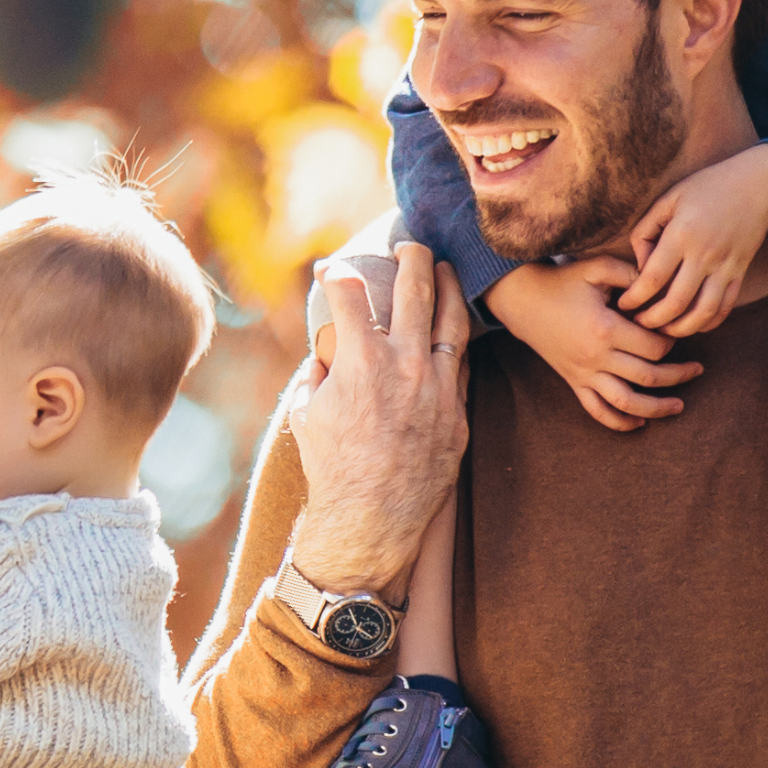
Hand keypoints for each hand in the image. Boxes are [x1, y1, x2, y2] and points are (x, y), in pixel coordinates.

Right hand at [282, 245, 469, 596]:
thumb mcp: (306, 411)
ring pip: (452, 319)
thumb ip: (321, 371)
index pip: (348, 293)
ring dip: (449, 286)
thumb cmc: (329, 468)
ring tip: (446, 268)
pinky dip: (454, 341)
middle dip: (410, 257)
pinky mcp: (458, 414)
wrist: (368, 522)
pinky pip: (461, 365)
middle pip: (414, 288)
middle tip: (409, 245)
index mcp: (359, 360)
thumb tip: (328, 350)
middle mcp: (404, 364)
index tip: (331, 271)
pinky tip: (452, 329)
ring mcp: (437, 388)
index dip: (335, 274)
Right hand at [488, 260, 702, 432]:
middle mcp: (595, 357)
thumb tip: (662, 284)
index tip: (676, 331)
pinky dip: (619, 422)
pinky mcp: (574, 382)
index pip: (654, 346)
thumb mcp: (597, 268)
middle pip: (648, 376)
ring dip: (656, 408)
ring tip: (679, 406)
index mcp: (605, 329)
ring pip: (626, 403)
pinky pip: (597, 411)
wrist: (524, 301)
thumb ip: (631, 274)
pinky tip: (639, 422)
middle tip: (698, 370)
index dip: (672, 341)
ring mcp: (584, 374)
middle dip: (678, 375)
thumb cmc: (563, 282)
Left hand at [619, 145, 767, 333]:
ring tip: (664, 330)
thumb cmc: (706, 189)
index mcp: (682, 235)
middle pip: (676, 303)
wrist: (757, 186)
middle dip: (653, 320)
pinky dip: (708, 323)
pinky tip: (692, 324)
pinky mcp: (740, 273)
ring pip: (703, 312)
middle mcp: (705, 254)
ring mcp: (726, 266)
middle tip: (639, 323)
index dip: (634, 298)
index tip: (623, 304)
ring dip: (681, 329)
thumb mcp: (669, 199)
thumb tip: (639, 266)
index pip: (653, 278)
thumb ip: (646, 231)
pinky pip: (725, 307)